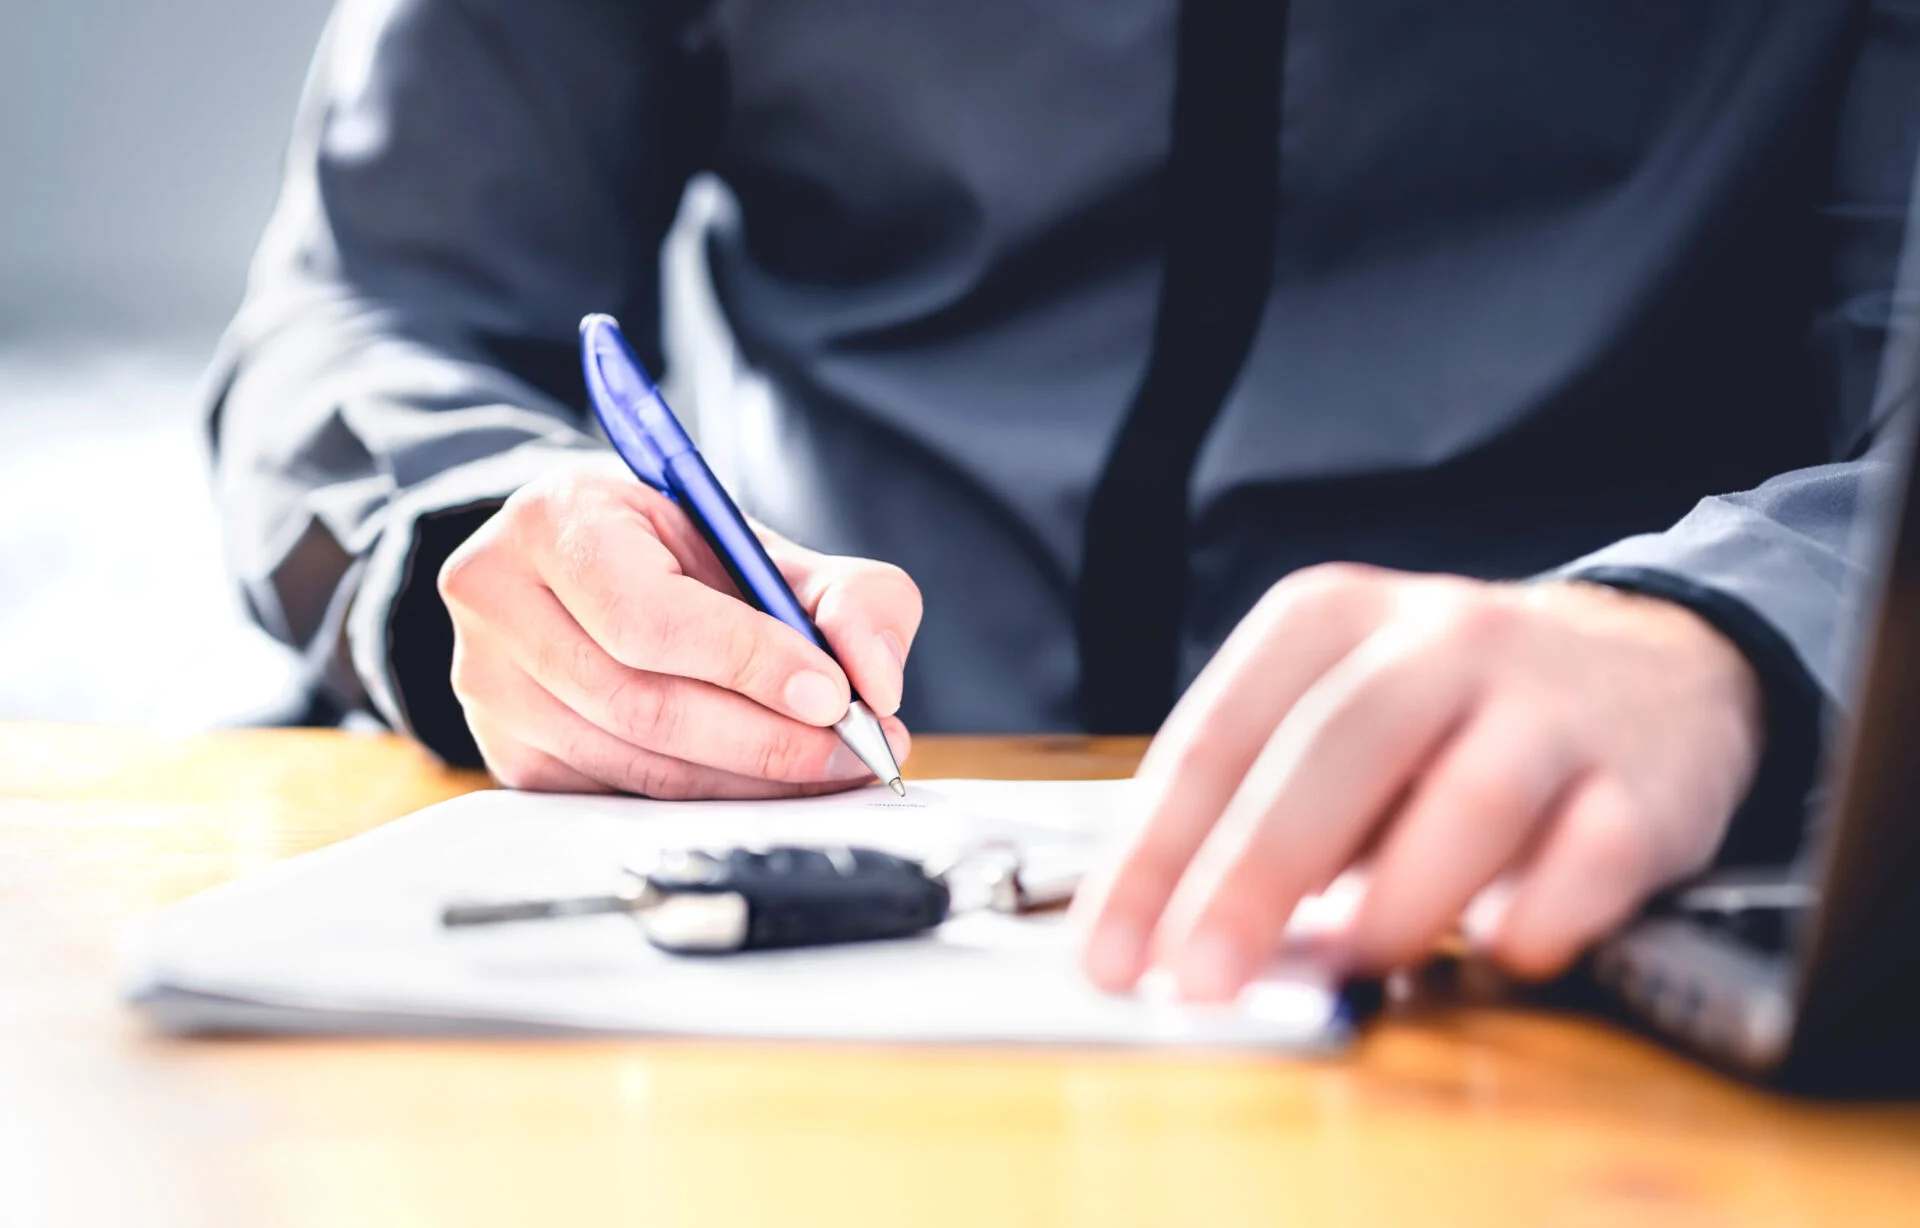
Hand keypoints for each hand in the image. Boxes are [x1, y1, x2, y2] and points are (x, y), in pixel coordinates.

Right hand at [438, 456, 918, 796]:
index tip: (834, 694)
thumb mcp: (763, 545)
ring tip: (828, 768)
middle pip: (642, 702)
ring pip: (635, 764)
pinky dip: (707, 800)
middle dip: (766, 739)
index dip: (747, 662)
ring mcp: (490, 686)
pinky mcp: (510, 755)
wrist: (587, 573)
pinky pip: (621, 798)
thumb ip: (846, 595)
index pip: (648, 615)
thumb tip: (877, 681)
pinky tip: (763, 785)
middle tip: (854, 749)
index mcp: (555, 520)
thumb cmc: (677, 556)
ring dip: (748, 781)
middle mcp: (499, 599)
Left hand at [1074, 565, 1763, 997]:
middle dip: (1254, 875)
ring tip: (1351, 963)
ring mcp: (1554, 705)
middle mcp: (1444, 639)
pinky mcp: (1648, 784)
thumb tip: (1167, 941)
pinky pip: (1588, 864)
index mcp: (1333, 618)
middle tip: (1201, 980)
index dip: (1155, 852)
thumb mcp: (1334, 720)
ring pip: (1470, 801)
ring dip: (1396, 905)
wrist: (1652, 668)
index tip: (1109, 952)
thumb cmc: (1447, 720)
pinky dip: (1532, 922)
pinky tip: (1493, 948)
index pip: (1221, 733)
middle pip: (1335, 749)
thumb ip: (1254, 810)